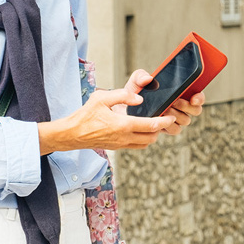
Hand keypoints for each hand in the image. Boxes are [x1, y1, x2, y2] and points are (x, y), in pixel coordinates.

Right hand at [38, 82, 174, 153]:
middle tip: (163, 118)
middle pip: (151, 137)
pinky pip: (135, 146)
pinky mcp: (116, 147)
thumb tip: (139, 99)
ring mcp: (120, 144)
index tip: (171, 116)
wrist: (72, 133)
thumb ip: (122, 96)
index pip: (151, 125)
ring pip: (144, 144)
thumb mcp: (102, 97)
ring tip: (153, 124)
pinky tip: (139, 130)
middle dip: (160, 129)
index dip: (164, 121)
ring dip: (151, 135)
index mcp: (122, 125)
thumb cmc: (85, 114)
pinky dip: (142, 140)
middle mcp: (124, 138)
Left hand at [122, 70, 204, 134]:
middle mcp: (182, 106)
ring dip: (176, 115)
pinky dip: (169, 125)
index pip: (198, 95)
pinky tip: (160, 119)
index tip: (194, 98)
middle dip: (186, 106)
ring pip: (185, 120)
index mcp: (181, 92)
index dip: (200, 97)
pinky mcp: (168, 128)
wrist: (124, 108)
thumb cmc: (135, 92)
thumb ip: (141, 76)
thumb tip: (148, 79)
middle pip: (196, 110)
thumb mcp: (137, 81)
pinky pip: (174, 130)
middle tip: (174, 102)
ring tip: (165, 109)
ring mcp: (176, 118)